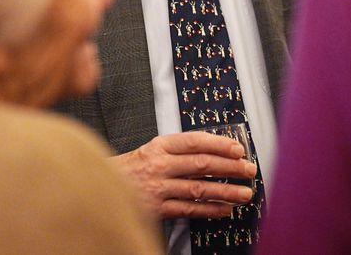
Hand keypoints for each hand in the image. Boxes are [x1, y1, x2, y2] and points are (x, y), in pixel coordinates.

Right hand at [111, 131, 257, 218]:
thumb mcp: (152, 150)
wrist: (102, 188)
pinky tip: (225, 209)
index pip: (196, 141)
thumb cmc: (132, 169)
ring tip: (244, 193)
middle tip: (249, 170)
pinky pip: (189, 209)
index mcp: (159, 146)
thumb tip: (215, 150)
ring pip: (199, 188)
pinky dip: (209, 209)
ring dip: (226, 191)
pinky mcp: (157, 208)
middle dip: (230, 167)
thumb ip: (178, 150)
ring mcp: (158, 188)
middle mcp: (159, 165)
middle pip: (202, 164)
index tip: (238, 149)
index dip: (220, 144)